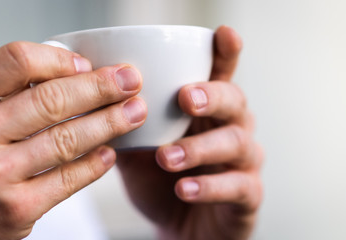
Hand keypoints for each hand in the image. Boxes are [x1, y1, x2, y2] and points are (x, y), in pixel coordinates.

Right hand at [0, 42, 145, 238]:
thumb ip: (0, 93)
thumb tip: (67, 72)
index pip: (17, 61)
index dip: (60, 60)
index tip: (86, 64)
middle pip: (53, 99)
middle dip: (102, 87)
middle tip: (130, 81)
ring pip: (68, 139)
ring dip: (110, 123)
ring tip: (135, 113)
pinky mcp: (16, 209)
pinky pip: (68, 179)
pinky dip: (95, 164)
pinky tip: (109, 153)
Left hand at [117, 26, 262, 239]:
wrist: (177, 228)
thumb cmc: (161, 182)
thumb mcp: (140, 150)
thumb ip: (128, 125)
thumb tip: (98, 99)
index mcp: (207, 111)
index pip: (221, 75)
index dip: (226, 53)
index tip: (224, 33)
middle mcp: (231, 128)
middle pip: (235, 101)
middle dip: (212, 96)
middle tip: (186, 98)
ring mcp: (243, 161)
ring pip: (236, 143)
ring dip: (200, 147)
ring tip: (167, 157)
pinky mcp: (247, 194)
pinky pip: (238, 186)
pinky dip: (209, 187)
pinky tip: (184, 188)